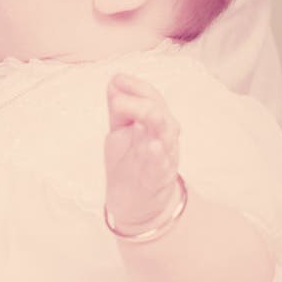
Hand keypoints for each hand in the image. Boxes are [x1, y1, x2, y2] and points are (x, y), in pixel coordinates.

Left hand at [104, 73, 182, 227]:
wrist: (136, 202)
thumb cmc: (129, 162)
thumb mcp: (120, 131)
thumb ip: (119, 109)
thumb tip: (114, 81)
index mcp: (152, 122)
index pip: (152, 97)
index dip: (137, 87)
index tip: (117, 79)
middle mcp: (162, 136)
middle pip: (160, 113)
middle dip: (142, 103)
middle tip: (118, 102)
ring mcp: (163, 157)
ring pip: (167, 137)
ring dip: (158, 123)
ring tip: (149, 114)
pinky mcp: (157, 179)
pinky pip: (161, 166)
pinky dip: (158, 156)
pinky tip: (154, 147)